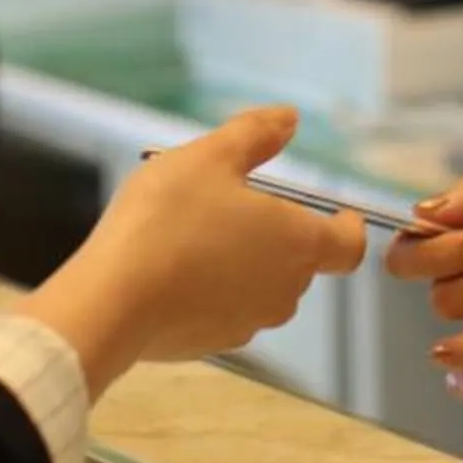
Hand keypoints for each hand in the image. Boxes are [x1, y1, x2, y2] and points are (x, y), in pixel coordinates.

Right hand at [15, 108, 366, 391]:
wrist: (113, 300)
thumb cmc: (167, 221)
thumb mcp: (208, 157)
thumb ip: (254, 135)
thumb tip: (289, 119)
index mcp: (297, 242)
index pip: (349, 245)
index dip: (347, 227)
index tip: (337, 213)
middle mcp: (285, 290)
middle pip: (299, 260)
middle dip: (275, 233)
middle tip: (230, 204)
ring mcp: (250, 322)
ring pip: (261, 286)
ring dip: (243, 262)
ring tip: (193, 235)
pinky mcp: (214, 343)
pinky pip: (226, 310)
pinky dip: (212, 291)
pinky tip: (173, 271)